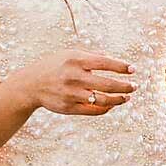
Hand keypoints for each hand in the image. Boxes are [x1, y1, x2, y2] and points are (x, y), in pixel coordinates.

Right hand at [2, 49, 137, 115]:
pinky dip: (106, 108)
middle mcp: (74, 77)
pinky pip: (93, 111)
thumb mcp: (69, 54)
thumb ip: (91, 56)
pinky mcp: (69, 108)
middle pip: (107, 84)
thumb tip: (115, 62)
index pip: (105, 63)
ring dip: (119, 100)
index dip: (121, 67)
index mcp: (75, 60)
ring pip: (103, 100)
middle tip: (135, 86)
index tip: (133, 70)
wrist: (30, 85)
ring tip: (127, 97)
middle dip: (125, 86)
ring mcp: (72, 94)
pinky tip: (112, 105)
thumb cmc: (54, 66)